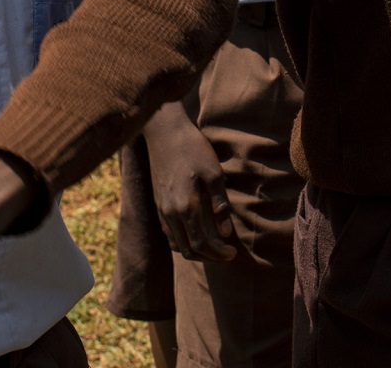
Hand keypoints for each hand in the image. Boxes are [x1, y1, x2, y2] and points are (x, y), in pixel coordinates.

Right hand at [142, 103, 238, 261]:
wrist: (165, 133)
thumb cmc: (193, 149)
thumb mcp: (214, 173)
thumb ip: (219, 204)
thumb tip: (225, 232)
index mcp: (186, 206)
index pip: (202, 243)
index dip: (218, 253)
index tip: (233, 254)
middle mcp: (170, 213)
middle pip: (189, 249)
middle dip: (209, 257)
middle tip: (226, 254)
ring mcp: (161, 210)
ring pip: (177, 244)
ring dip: (195, 251)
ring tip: (213, 248)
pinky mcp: (158, 204)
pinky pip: (169, 234)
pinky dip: (183, 242)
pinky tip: (195, 236)